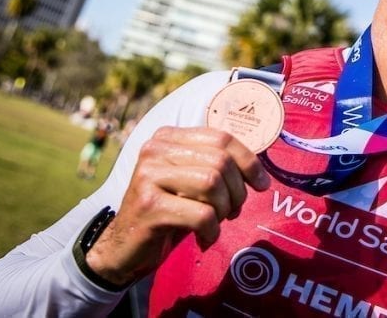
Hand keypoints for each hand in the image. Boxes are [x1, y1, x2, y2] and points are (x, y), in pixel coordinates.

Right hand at [85, 126, 269, 285]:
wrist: (124, 248)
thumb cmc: (168, 212)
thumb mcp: (191, 182)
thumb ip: (215, 166)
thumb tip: (258, 169)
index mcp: (167, 137)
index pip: (221, 137)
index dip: (249, 161)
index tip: (262, 184)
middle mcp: (155, 149)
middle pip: (220, 161)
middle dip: (237, 191)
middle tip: (233, 212)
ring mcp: (148, 175)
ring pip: (212, 184)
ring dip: (224, 210)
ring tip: (216, 224)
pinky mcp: (149, 205)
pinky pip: (201, 214)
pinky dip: (212, 231)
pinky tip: (204, 239)